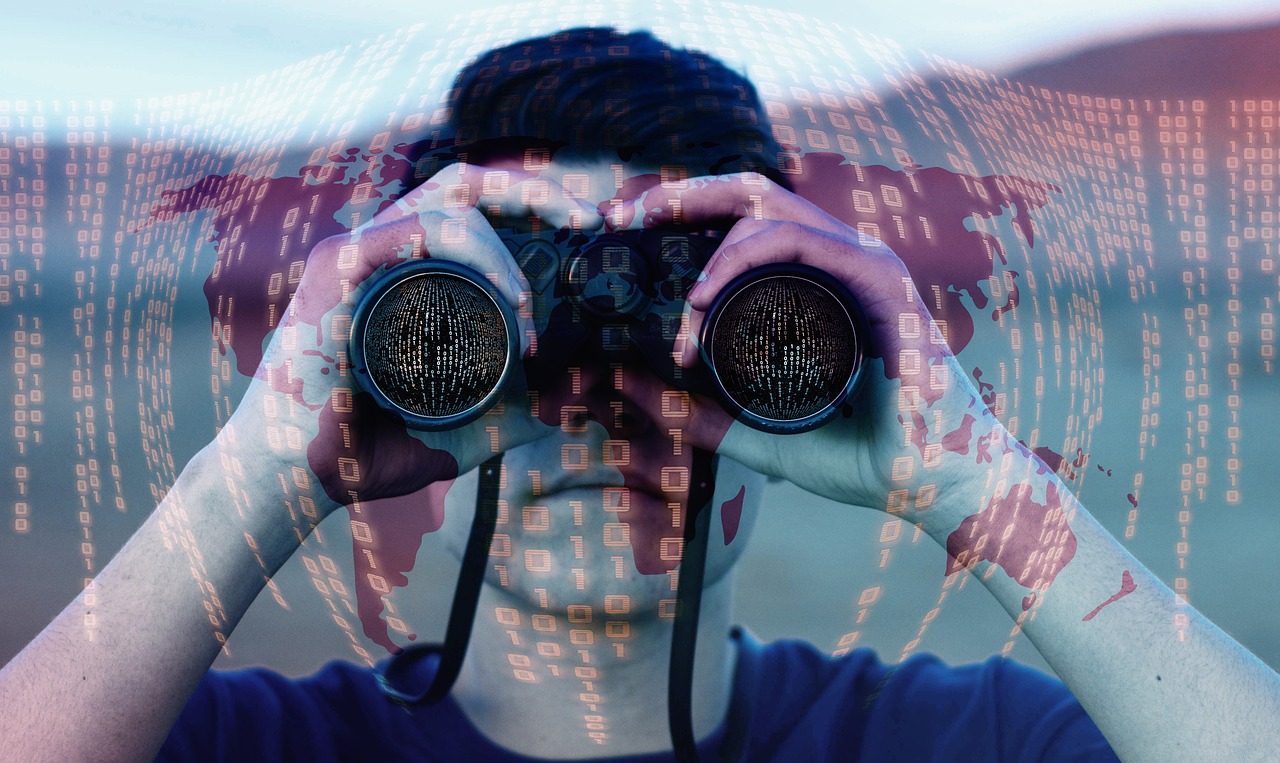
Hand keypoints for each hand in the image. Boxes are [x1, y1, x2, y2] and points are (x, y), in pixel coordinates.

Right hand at [221, 162, 603, 519]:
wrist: (296, 481)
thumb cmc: (364, 453)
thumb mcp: (459, 431)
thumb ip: (506, 418)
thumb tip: (557, 412)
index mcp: (401, 271)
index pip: (469, 209)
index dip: (529, 204)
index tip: (586, 225)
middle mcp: (378, 250)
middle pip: (465, 185)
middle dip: (536, 191)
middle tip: (591, 217)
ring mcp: (356, 254)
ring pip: (452, 206)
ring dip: (510, 252)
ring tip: (532, 314)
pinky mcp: (337, 269)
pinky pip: (419, 231)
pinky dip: (476, 252)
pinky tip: (510, 297)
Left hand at [613, 172, 1000, 521]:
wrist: (936, 486)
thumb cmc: (868, 458)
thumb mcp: (761, 436)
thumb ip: (704, 417)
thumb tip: (635, 389)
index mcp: (818, 282)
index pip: (744, 222)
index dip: (684, 211)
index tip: (623, 228)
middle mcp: (840, 262)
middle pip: (751, 196)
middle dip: (680, 194)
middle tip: (621, 216)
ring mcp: (863, 266)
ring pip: (769, 215)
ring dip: (708, 252)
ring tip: (679, 308)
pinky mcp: (881, 284)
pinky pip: (806, 244)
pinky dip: (746, 257)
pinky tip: (704, 295)